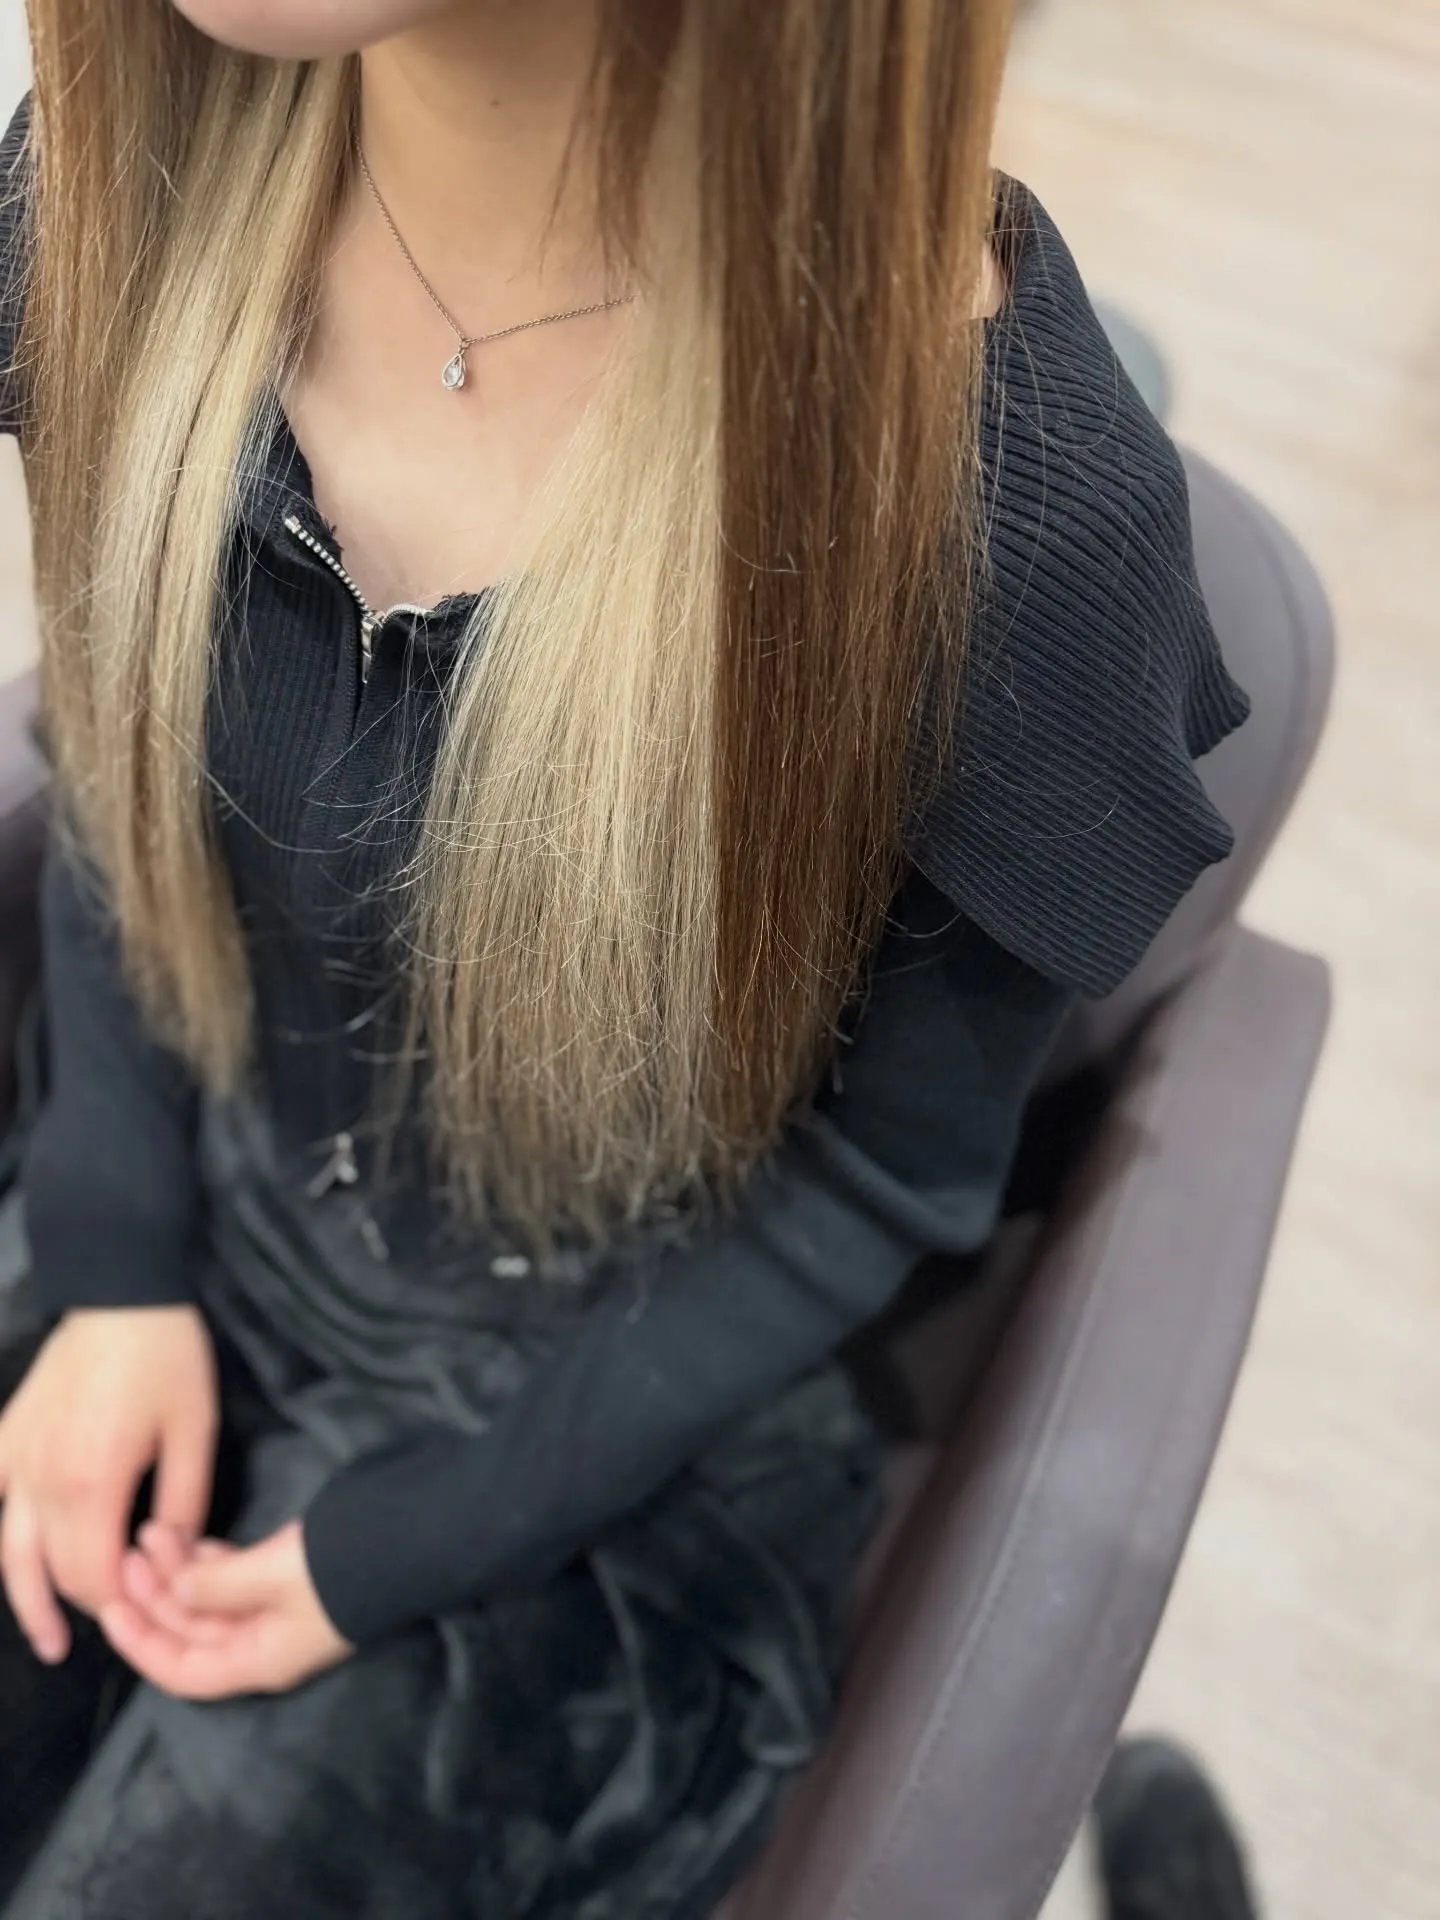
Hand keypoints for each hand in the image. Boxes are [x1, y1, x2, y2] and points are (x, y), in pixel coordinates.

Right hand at [0, 1306, 217, 1663]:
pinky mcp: (5, 1436)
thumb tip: (175, 1557)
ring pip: (9, 1550)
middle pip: (54, 1570)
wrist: (122, 1292)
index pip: (94, 1575)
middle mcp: (42, 1481)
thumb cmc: (167, 1359)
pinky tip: (10, 1557)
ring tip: (47, 1640)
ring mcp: (16, 1459)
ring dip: (26, 1599)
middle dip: (84, 1606)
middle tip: (115, 1626)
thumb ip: (184, 1501)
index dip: (119, 1605)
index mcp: (92, 1482)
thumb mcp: (195, 1430)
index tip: (146, 1612)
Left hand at [101, 1518, 353, 1698]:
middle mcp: (263, 1644)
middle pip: (191, 1633)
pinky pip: (234, 1580)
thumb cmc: (345, 1566)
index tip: (109, 1609)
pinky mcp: (291, 1580)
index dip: (141, 1645)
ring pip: (210, 1602)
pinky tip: (190, 1537)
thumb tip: (175, 1591)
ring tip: (154, 1531)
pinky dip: (208, 1561)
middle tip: (130, 1551)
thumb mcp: (273, 1576)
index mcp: (259, 1660)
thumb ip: (216, 1586)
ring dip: (178, 1572)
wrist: (416, 1537)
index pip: (182, 1671)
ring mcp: (278, 1612)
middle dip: (155, 1596)